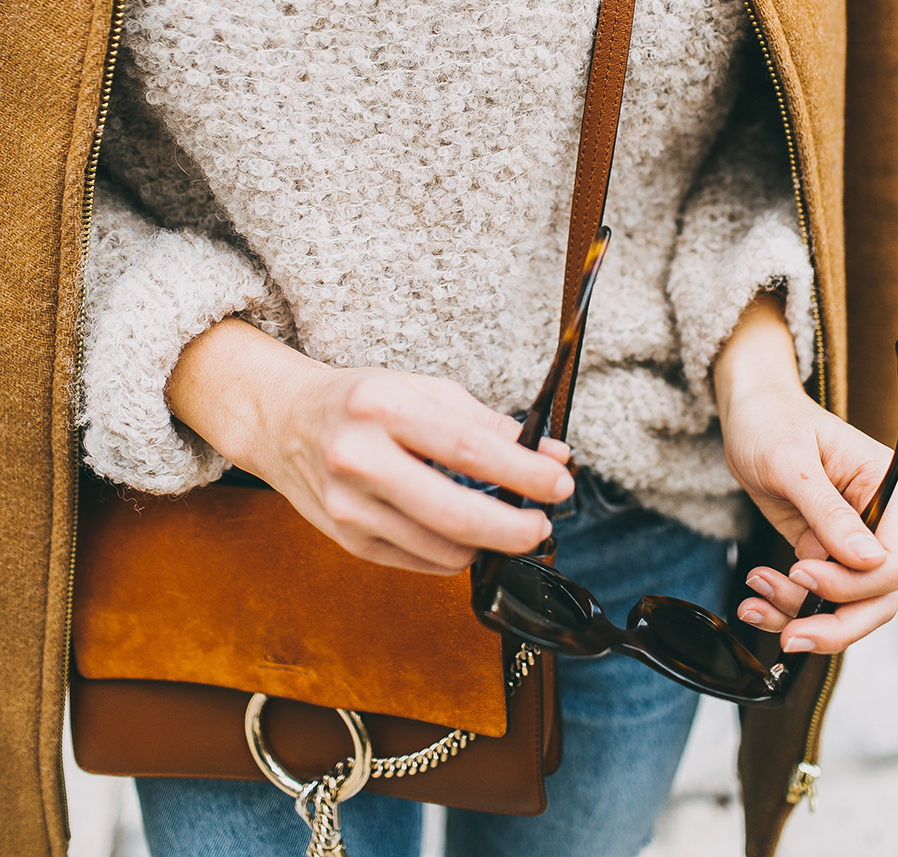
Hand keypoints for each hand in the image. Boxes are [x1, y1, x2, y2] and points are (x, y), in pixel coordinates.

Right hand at [167, 317, 573, 575]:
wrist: (283, 421)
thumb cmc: (360, 401)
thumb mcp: (421, 390)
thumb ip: (485, 423)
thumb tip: (549, 454)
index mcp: (382, 407)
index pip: (468, 449)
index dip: (523, 472)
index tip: (561, 481)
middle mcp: (359, 458)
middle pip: (455, 512)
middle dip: (514, 527)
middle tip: (543, 524)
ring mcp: (348, 506)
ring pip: (440, 547)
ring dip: (488, 544)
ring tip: (510, 526)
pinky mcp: (346, 540)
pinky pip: (418, 562)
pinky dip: (455, 554)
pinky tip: (469, 535)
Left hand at [713, 293, 897, 655]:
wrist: (747, 410)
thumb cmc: (770, 421)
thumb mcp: (791, 463)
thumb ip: (829, 512)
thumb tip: (871, 562)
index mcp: (891, 488)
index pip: (892, 562)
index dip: (850, 583)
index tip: (800, 572)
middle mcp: (883, 519)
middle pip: (878, 597)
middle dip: (833, 622)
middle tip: (789, 636)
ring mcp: (854, 539)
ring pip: (846, 606)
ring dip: (800, 614)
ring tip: (754, 597)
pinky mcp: (825, 550)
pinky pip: (817, 596)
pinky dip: (786, 606)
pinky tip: (755, 600)